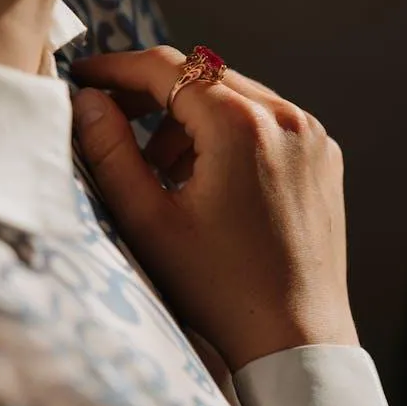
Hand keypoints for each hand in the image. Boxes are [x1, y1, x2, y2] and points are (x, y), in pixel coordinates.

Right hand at [72, 46, 358, 370]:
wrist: (297, 338)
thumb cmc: (218, 288)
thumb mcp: (148, 221)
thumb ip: (110, 151)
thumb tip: (87, 99)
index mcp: (242, 126)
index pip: (167, 68)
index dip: (117, 67)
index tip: (84, 74)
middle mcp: (285, 116)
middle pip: (201, 75)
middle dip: (152, 92)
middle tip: (113, 117)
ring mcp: (311, 133)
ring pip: (233, 94)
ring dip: (190, 116)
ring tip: (165, 167)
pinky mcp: (322, 153)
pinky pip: (265, 118)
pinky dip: (229, 130)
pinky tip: (209, 176)